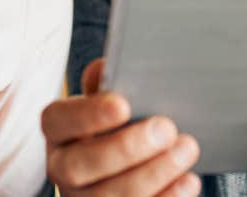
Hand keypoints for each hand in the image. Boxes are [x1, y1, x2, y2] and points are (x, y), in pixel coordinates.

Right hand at [41, 58, 200, 195]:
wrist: (128, 162)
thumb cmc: (118, 123)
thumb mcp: (109, 100)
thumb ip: (108, 81)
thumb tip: (113, 65)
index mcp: (59, 130)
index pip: (58, 121)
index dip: (87, 115)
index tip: (124, 105)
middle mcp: (63, 168)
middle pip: (79, 166)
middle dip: (126, 148)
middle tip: (166, 128)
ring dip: (153, 173)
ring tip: (187, 149)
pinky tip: (188, 180)